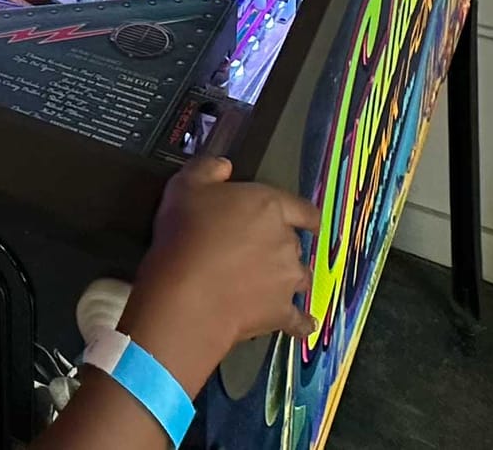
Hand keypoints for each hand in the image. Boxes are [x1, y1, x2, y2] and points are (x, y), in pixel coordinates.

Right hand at [116, 158, 317, 396]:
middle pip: (295, 244)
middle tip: (257, 252)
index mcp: (269, 206)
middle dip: (281, 247)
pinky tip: (303, 326)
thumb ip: (208, 169)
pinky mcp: (281, 313)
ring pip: (301, 278)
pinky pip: (300, 320)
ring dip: (290, 280)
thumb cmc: (186, 234)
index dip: (306, 216)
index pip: (303, 209)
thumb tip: (224, 166)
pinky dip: (301, 322)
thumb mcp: (185, 185)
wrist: (187, 292)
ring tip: (271, 284)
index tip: (307, 221)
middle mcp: (286, 241)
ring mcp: (286, 280)